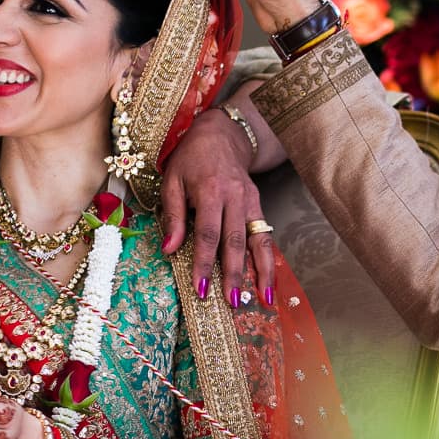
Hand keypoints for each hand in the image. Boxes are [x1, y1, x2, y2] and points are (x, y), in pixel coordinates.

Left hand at [160, 107, 276, 305]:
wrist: (221, 136)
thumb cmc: (190, 159)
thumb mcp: (172, 181)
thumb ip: (173, 216)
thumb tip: (168, 250)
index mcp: (210, 191)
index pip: (207, 235)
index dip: (204, 263)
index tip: (200, 288)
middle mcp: (235, 198)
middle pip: (235, 242)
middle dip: (233, 274)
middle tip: (231, 302)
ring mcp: (251, 203)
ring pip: (257, 241)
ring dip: (261, 272)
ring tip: (263, 298)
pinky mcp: (259, 206)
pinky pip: (265, 236)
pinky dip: (269, 260)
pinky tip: (270, 282)